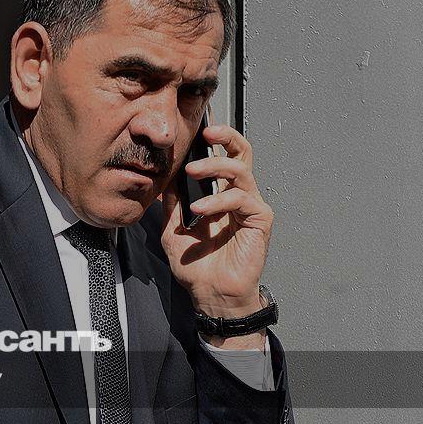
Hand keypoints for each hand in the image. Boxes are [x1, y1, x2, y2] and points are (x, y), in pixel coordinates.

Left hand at [161, 124, 273, 347]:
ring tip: (191, 172)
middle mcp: (239, 196)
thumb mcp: (173, 230)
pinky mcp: (259, 221)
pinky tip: (200, 210)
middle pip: (242, 153)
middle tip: (205, 134)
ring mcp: (251, 207)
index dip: (215, 140)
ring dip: (215, 166)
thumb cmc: (197, 267)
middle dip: (226, 137)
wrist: (209, 294)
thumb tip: (163, 180)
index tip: (196, 129)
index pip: (223, 158)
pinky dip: (218, 200)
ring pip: (241, 170)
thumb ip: (171, 205)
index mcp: (221, 195)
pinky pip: (242, 199)